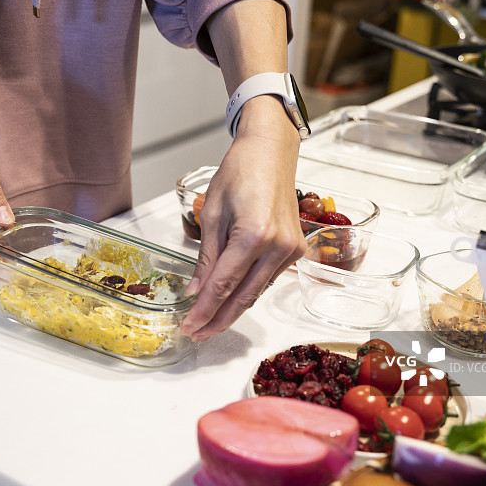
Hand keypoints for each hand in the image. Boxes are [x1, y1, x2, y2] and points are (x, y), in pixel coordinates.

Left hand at [179, 103, 304, 341]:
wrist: (271, 152)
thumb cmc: (239, 173)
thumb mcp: (212, 214)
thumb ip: (206, 258)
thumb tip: (196, 292)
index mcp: (254, 235)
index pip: (223, 285)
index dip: (204, 310)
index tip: (188, 326)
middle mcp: (278, 247)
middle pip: (244, 297)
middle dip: (218, 320)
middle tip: (196, 334)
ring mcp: (291, 251)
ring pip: (257, 292)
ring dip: (233, 309)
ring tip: (209, 322)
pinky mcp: (297, 250)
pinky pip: (267, 279)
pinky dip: (248, 291)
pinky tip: (231, 300)